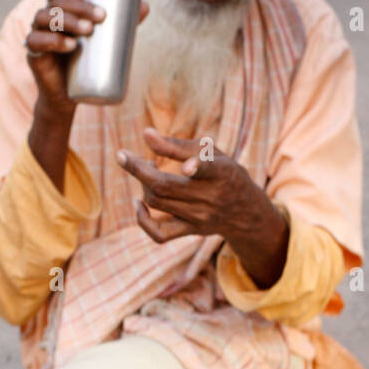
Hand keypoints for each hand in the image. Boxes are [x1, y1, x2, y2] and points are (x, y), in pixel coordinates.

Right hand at [26, 0, 148, 119]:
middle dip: (79, 5)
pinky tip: (69, 45)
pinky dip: (52, 41)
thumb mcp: (105, 41)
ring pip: (45, 18)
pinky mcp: (34, 55)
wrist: (68, 95)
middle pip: (57, 2)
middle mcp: (45, 18)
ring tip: (89, 30)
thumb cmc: (86, 63)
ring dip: (68, 21)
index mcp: (59, 9)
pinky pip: (35, 41)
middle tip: (101, 16)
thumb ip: (122, 23)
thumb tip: (146, 6)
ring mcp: (37, 34)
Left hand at [117, 128, 289, 287]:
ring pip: (157, 201)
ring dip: (142, 183)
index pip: (208, 168)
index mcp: (221, 172)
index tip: (186, 166)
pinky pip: (159, 234)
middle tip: (123, 155)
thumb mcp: (211, 152)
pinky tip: (138, 204)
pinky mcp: (191, 231)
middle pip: (165, 186)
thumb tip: (145, 134)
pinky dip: (142, 220)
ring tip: (147, 170)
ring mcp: (200, 218)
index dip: (197, 166)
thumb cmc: (224, 173)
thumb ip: (178, 144)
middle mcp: (211, 197)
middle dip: (137, 169)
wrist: (245, 211)